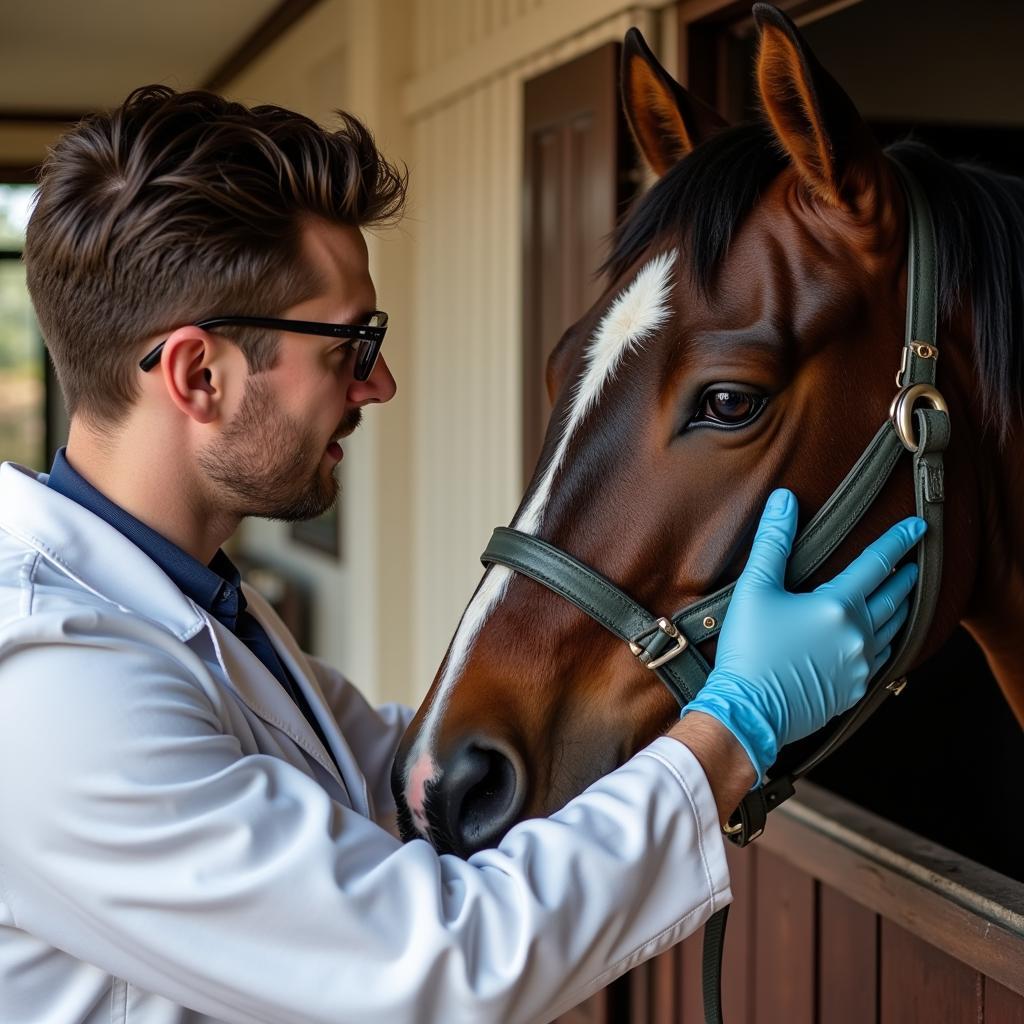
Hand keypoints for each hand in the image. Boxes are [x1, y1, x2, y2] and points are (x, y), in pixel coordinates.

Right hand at [681, 488, 925, 781]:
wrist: (749, 712)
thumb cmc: (749, 650)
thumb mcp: (755, 589)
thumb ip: (772, 542)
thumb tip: (784, 500)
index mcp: (838, 606)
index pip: (877, 564)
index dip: (899, 541)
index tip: (919, 527)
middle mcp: (858, 636)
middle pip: (893, 598)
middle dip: (906, 578)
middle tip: (915, 563)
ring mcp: (859, 667)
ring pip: (891, 631)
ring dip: (899, 610)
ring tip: (902, 597)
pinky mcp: (852, 692)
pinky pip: (880, 661)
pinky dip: (885, 643)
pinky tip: (880, 640)